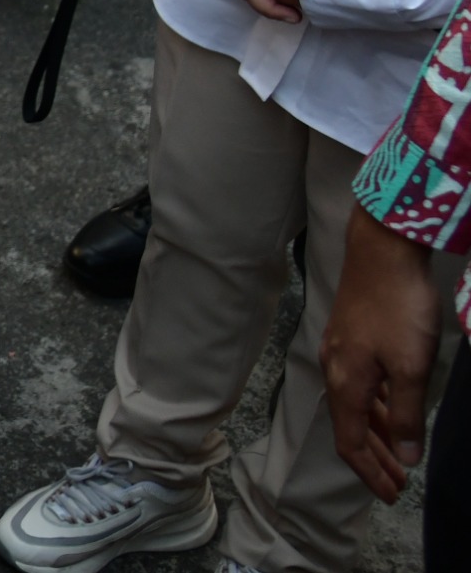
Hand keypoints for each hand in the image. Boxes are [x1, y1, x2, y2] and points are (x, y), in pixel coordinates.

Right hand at [321, 206, 438, 501]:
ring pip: (358, 405)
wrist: (382, 252)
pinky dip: (377, 407)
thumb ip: (406, 414)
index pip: (350, 442)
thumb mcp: (410, 367)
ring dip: (379, 433)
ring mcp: (343, 352)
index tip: (391, 495)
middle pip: (351, 427)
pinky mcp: (353, 337)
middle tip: (398, 484)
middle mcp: (336, 370)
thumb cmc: (397, 308)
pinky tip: (393, 409)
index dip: (370, 472)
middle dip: (375, 459)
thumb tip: (408, 456)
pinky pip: (362, 386)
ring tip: (401, 455)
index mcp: (345, 382)